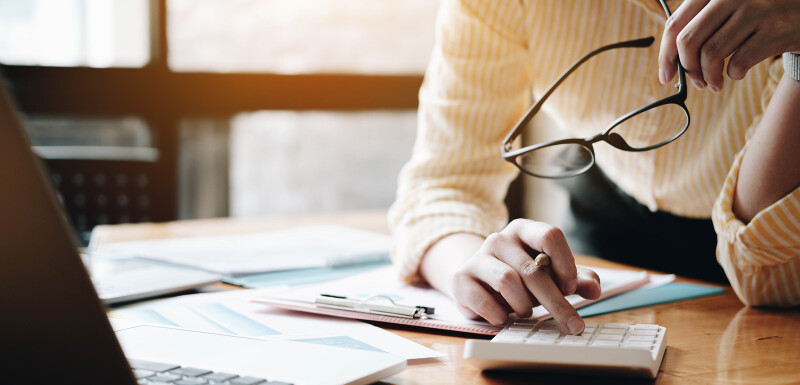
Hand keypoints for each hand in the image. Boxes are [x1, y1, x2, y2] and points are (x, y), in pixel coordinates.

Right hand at [450, 219, 600, 333]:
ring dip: (524, 305)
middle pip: (533, 268)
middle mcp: (498, 239)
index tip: (571, 287)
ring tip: (526, 311)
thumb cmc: (519, 277)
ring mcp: (477, 258)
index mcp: (523, 230)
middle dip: (556, 301)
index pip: (550, 235)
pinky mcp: (461, 280)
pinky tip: (503, 316)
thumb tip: (594, 289)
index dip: (565, 263)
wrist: (476, 281)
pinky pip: (485, 302)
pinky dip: (500, 315)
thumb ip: (575, 279)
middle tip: (572, 324)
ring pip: (508, 282)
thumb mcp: (550, 275)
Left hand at [658, 0, 799, 91]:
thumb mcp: (727, 10)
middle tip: (696, 82)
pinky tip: (737, 73)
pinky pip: (738, 63)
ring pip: (710, 55)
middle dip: (688, 69)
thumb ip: (699, 28)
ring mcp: (755, 11)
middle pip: (688, 42)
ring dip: (708, 77)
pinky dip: (733, 75)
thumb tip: (670, 63)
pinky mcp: (774, 31)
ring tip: (715, 83)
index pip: (675, 25)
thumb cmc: (758, 16)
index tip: (665, 75)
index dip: (665, 55)